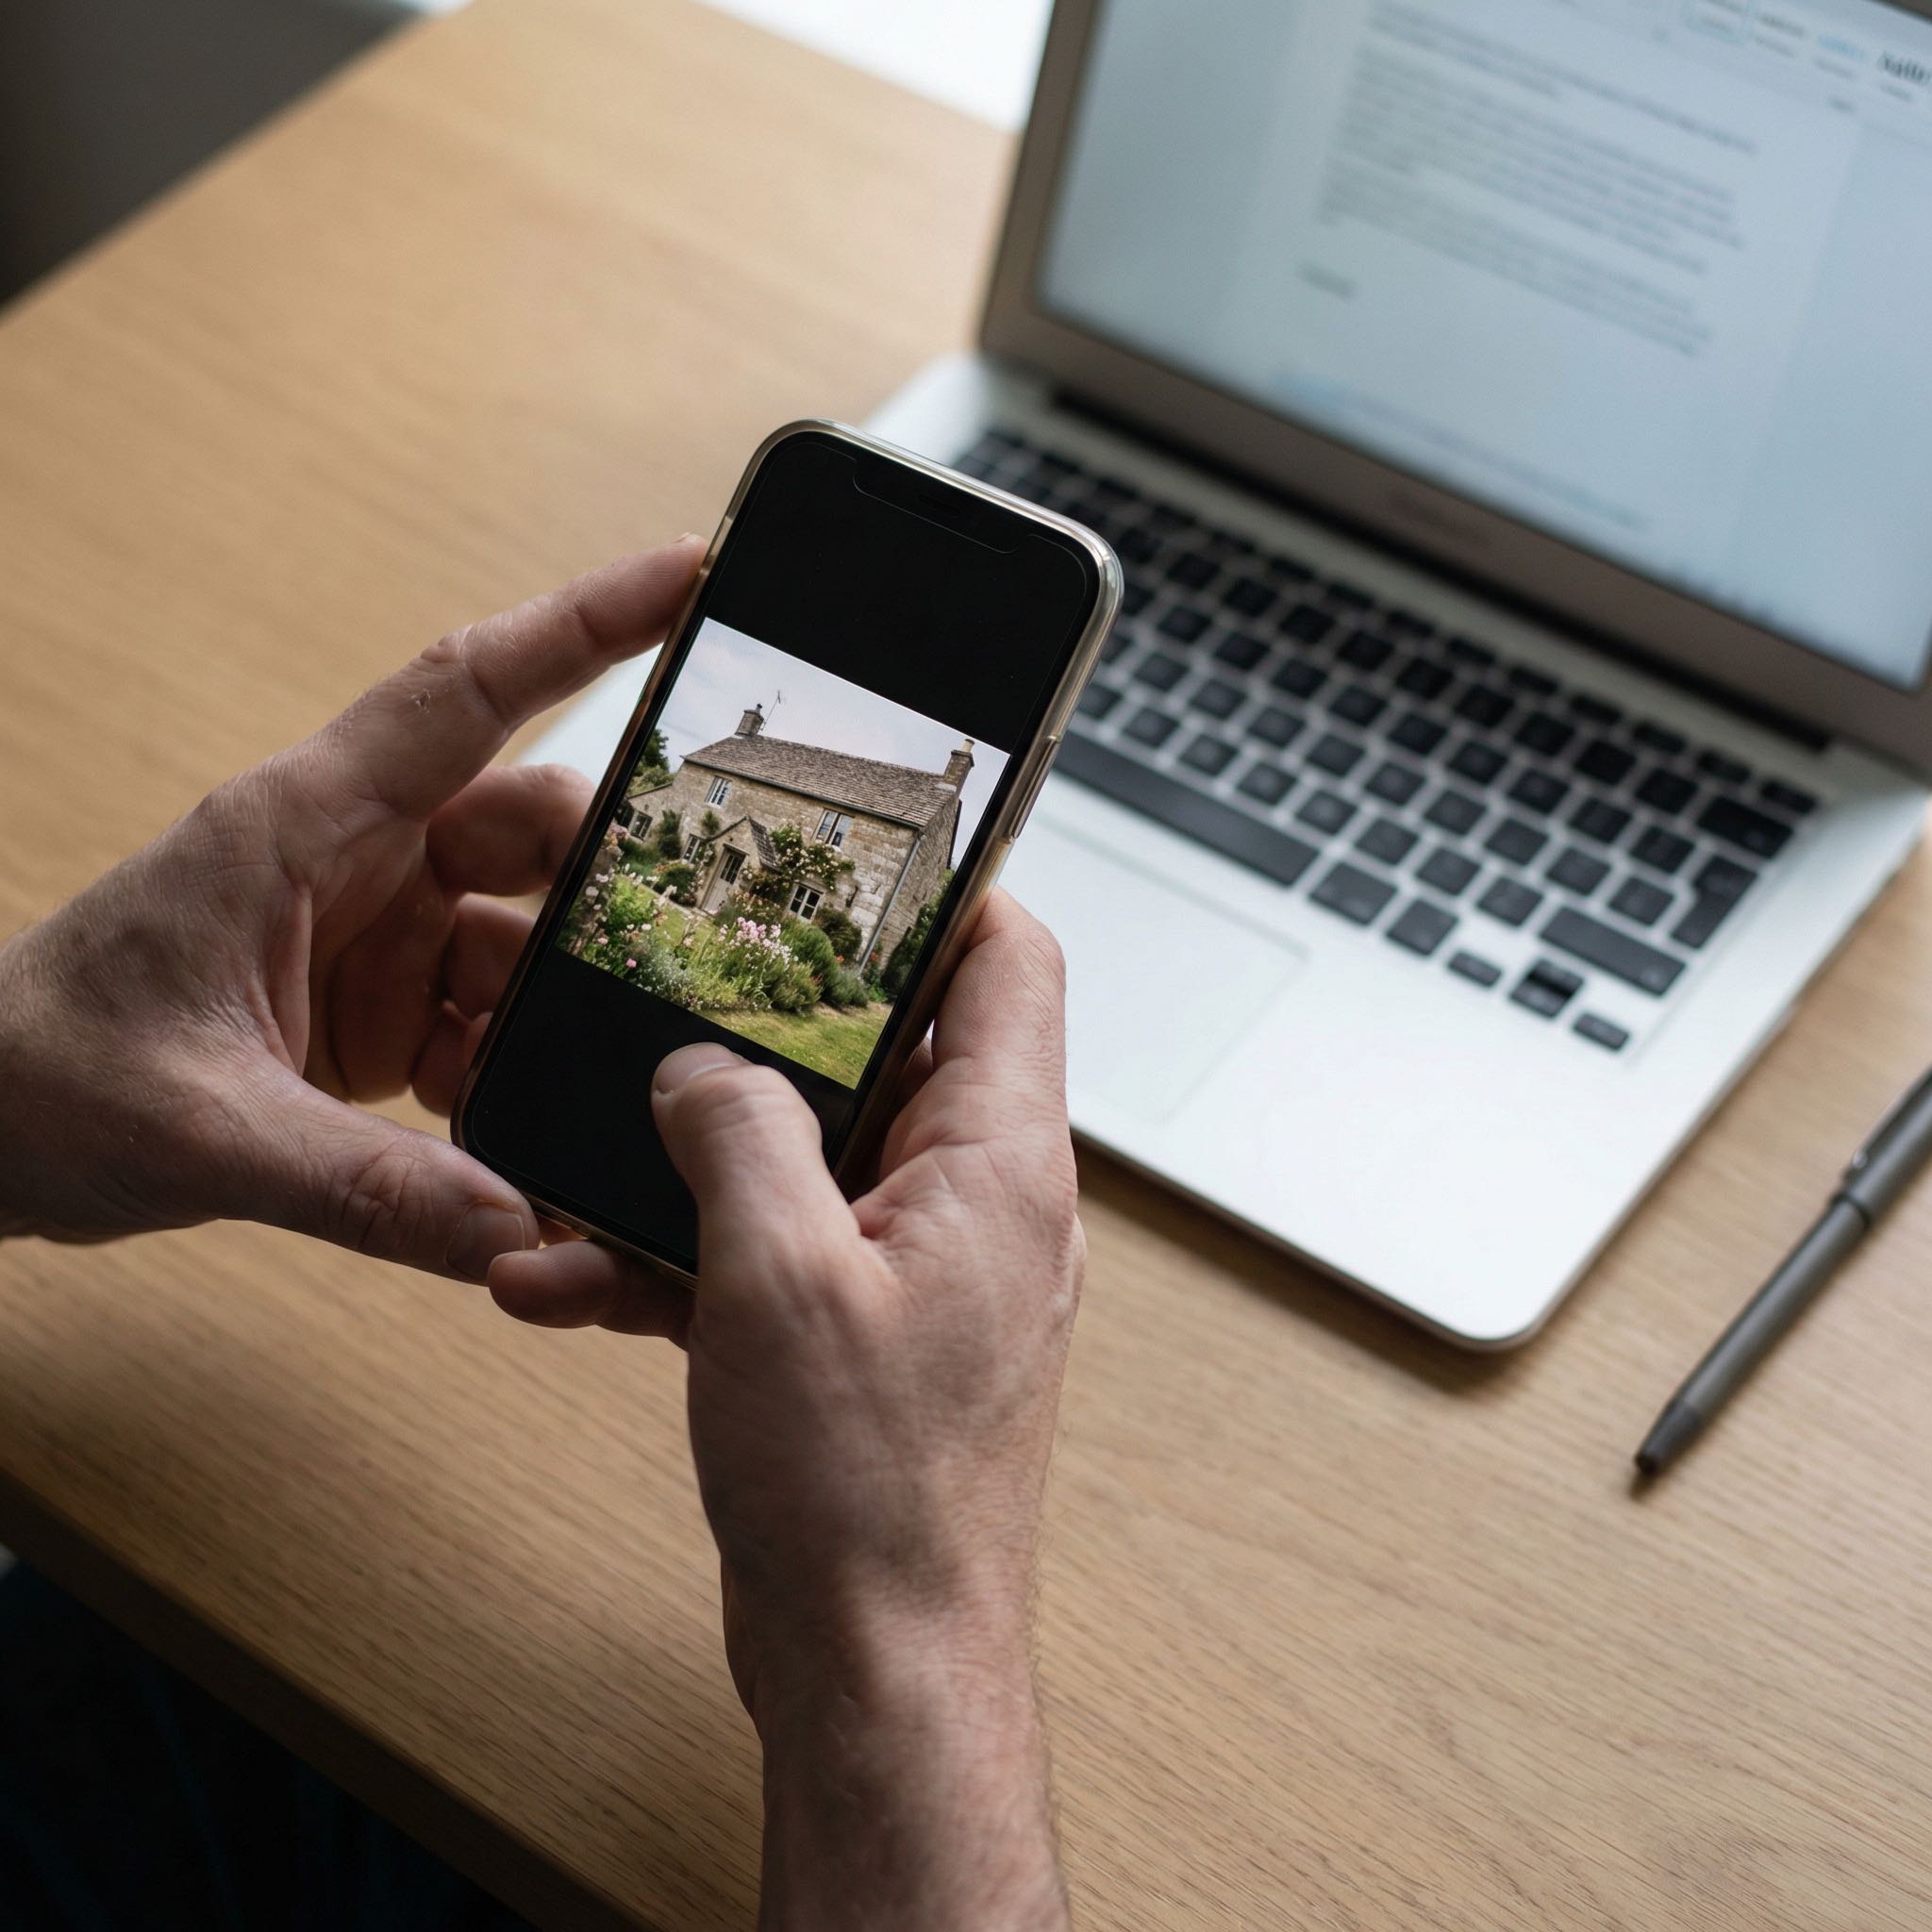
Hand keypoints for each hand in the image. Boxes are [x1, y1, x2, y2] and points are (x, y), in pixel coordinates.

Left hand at [0, 539, 701, 1279]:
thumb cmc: (39, 1074)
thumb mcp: (206, 1132)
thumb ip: (368, 1188)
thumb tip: (518, 1230)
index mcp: (303, 824)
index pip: (471, 691)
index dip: (587, 622)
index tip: (691, 571)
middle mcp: (355, 860)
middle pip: (531, 825)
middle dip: (600, 887)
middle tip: (662, 955)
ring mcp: (375, 935)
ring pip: (526, 933)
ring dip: (550, 1010)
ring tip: (552, 1081)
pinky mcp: (382, 1009)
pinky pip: (492, 1019)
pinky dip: (510, 1073)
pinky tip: (492, 1137)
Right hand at [492, 891, 1082, 1931]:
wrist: (873, 1670)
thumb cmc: (866, 1491)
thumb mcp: (778, 1276)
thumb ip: (738, 1132)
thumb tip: (700, 1063)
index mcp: (997, 1158)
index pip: (1008, 961)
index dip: (937, 889)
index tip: (839, 852)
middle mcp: (974, 1199)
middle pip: (884, 1046)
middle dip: (760, 1024)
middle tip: (660, 985)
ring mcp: (916, 1268)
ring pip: (800, 1156)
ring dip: (684, 1165)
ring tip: (571, 1179)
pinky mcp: (857, 1333)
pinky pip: (766, 1254)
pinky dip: (676, 1258)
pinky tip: (560, 1286)